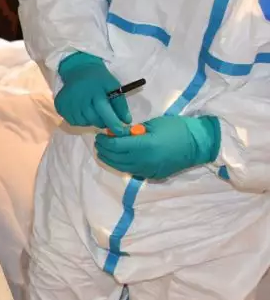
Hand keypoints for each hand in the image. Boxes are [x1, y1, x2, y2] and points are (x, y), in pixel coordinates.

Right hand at [54, 52, 131, 134]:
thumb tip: (126, 121)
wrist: (78, 69)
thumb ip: (120, 104)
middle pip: (93, 119)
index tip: (121, 131)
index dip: (113, 123)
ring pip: (83, 122)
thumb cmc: (98, 79)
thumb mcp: (113, 86)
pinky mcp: (60, 106)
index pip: (105, 111)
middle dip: (103, 122)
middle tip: (107, 117)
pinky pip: (73, 121)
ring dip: (91, 121)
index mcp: (95, 91)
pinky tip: (83, 112)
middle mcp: (80, 98)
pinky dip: (80, 120)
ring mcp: (68, 103)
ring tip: (94, 112)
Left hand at [95, 115, 220, 179]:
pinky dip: (122, 165)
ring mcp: (148, 170)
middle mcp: (143, 161)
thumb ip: (133, 131)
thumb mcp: (153, 124)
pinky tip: (120, 158)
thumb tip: (117, 134)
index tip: (100, 135)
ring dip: (110, 159)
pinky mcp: (152, 175)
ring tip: (105, 151)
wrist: (200, 144)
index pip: (115, 146)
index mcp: (144, 146)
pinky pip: (131, 171)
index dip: (105, 141)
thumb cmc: (178, 128)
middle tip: (99, 142)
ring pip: (121, 167)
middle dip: (104, 150)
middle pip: (115, 158)